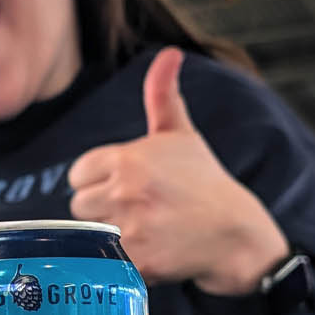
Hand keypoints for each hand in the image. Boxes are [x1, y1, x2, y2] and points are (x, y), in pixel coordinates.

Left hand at [68, 48, 288, 295]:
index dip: (98, 181)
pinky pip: (104, 261)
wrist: (236, 235)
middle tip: (136, 211)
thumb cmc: (205, 183)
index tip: (124, 188)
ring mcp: (130, 228)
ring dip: (107, 235)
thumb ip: (163, 95)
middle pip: (79, 205)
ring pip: (88, 233)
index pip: (78, 173)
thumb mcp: (182, 135)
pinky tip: (147, 251)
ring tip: (141, 231)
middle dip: (102, 209)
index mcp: (128, 159)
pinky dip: (119, 261)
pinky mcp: (136, 261)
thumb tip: (169, 53)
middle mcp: (126, 191)